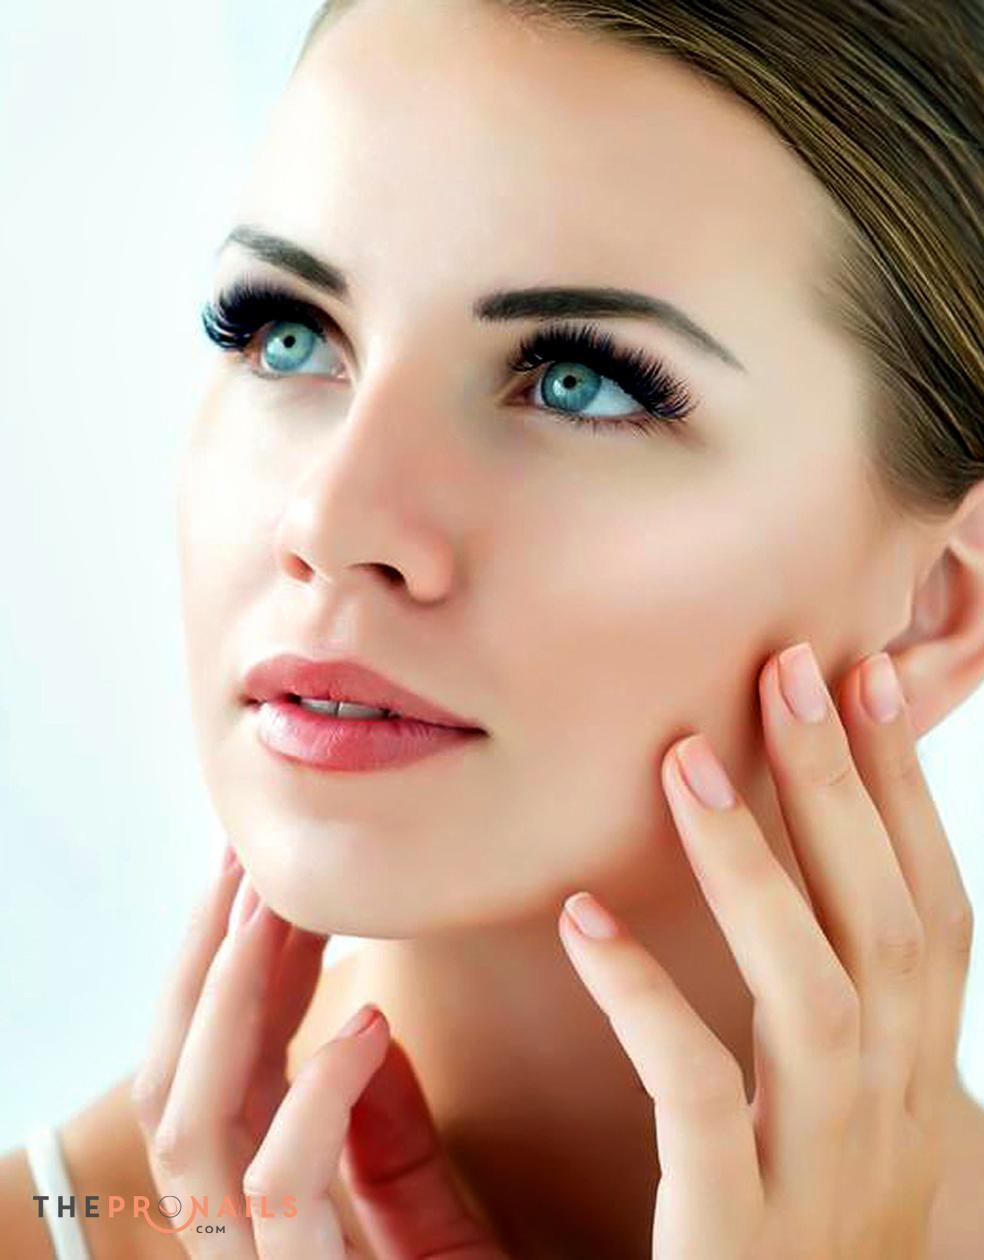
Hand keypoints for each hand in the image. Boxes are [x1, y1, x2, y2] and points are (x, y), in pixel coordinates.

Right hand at [132, 851, 507, 1257]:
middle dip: (202, 963)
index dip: (231, 972)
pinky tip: (367, 1026)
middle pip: (176, 1084)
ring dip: (229, 1001)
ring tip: (271, 910)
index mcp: (258, 1221)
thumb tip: (364, 1023)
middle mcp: (236, 1240)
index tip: (257, 881)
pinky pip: (279, 1183)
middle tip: (241, 861)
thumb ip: (390, 1147)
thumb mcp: (430, 1229)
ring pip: (191, 1126)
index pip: (218, 1073)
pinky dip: (315, 1094)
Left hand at [557, 642, 973, 1258]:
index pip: (931, 910)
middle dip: (844, 788)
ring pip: (814, 994)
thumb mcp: (837, 1120)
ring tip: (687, 759)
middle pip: (890, 926)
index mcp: (916, 1082)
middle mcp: (893, 1119)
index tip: (869, 677)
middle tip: (791, 666)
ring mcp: (824, 1178)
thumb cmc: (786, 1236)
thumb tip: (791, 887)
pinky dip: (647, 999)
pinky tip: (584, 918)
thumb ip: (821, 1012)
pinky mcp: (739, 1232)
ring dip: (756, 865)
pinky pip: (700, 1095)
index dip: (904, 792)